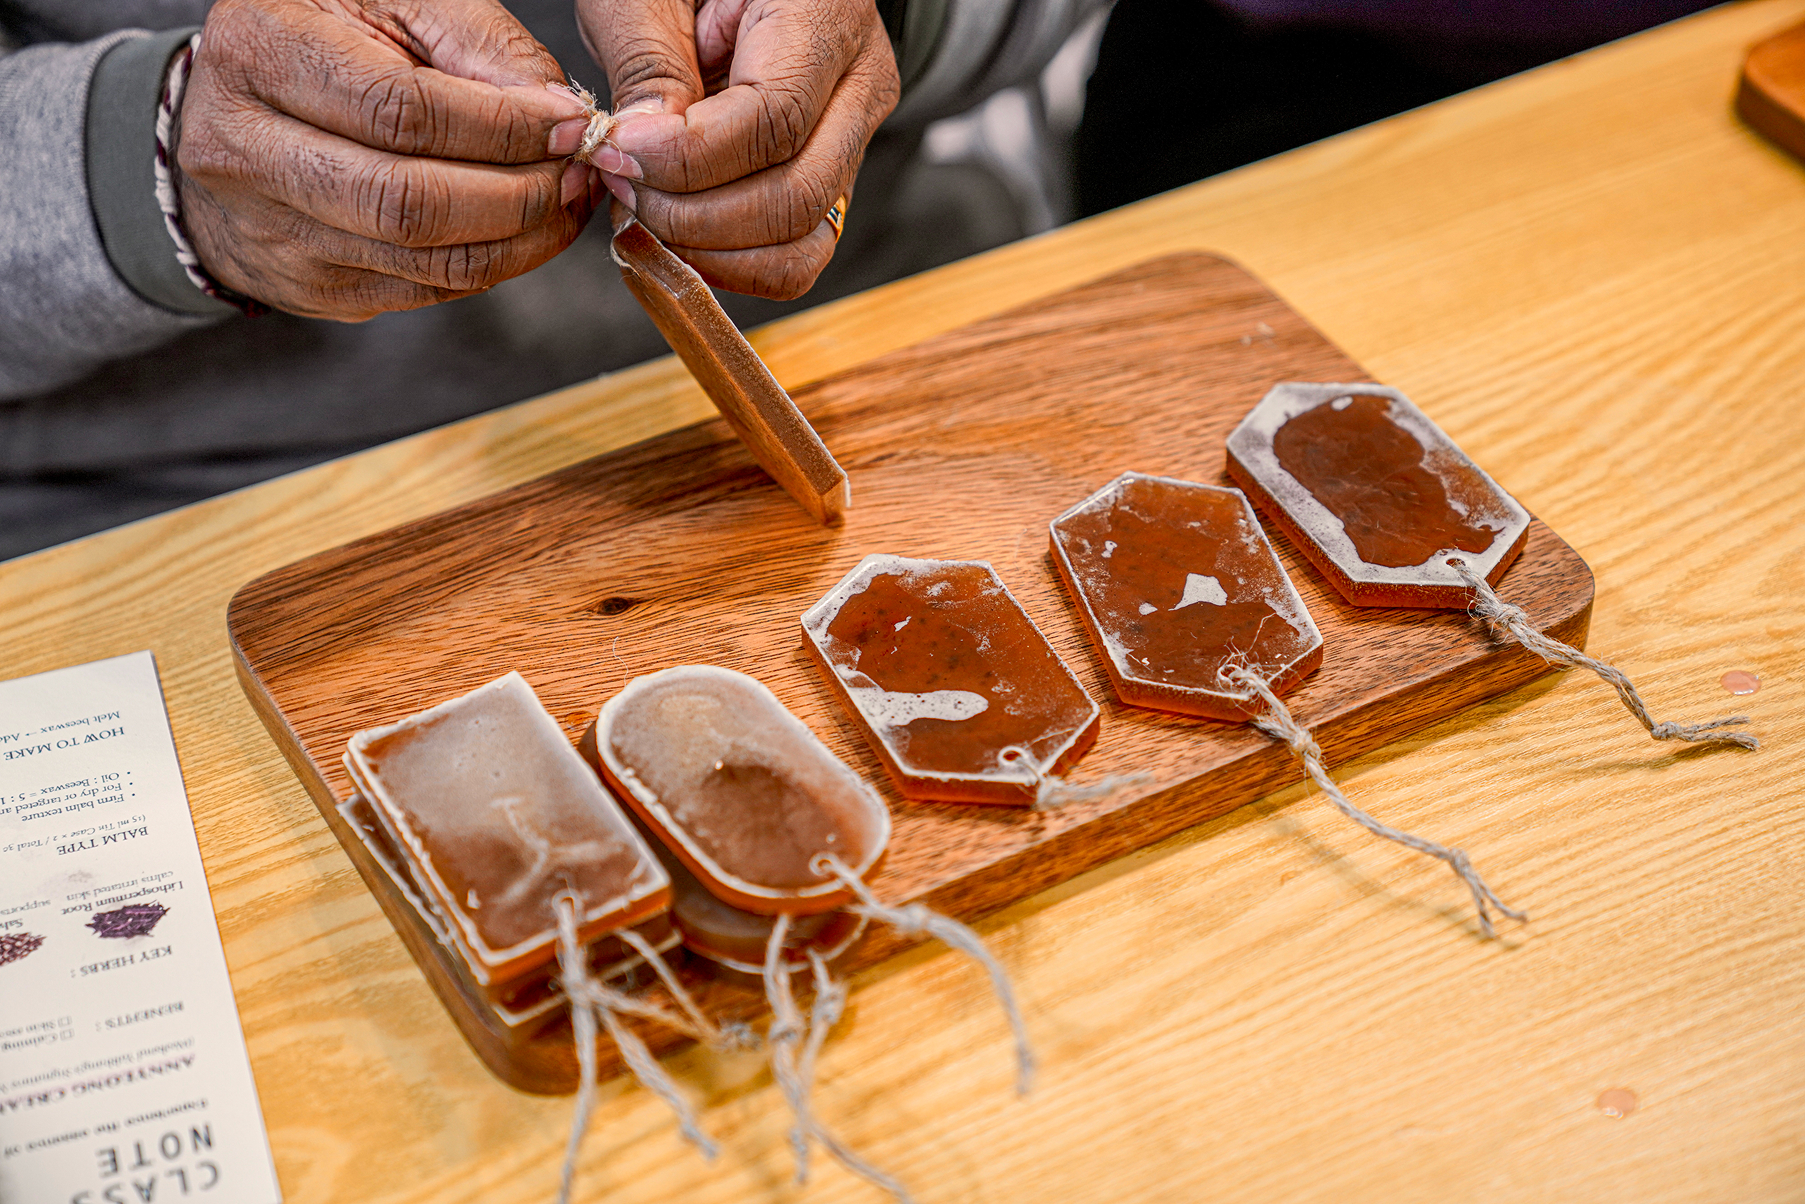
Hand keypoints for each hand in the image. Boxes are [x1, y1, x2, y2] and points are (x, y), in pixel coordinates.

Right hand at [175, 0, 603, 319]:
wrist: (233, 111)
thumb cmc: (329, 40)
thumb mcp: (393, 3)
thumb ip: (477, 42)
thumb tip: (558, 112)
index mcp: (261, 53)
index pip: (401, 111)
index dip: (501, 128)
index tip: (569, 124)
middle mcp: (246, 150)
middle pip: (410, 203)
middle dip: (519, 195)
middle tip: (578, 175)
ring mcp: (273, 232)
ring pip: (425, 262)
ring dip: (521, 241)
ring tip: (566, 203)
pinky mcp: (309, 287)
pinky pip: (423, 290)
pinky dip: (492, 265)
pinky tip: (525, 230)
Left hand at [575, 0, 899, 299]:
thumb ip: (650, 64)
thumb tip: (642, 153)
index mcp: (824, 15)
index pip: (775, 119)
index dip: (688, 157)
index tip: (617, 153)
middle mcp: (859, 84)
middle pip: (798, 196)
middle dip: (694, 216)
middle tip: (624, 189)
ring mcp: (853, 140)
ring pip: (804, 242)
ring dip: (713, 252)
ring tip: (645, 216)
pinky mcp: (830, 179)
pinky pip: (795, 252)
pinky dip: (732, 263)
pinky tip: (677, 235)